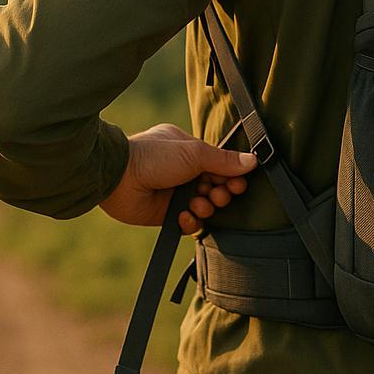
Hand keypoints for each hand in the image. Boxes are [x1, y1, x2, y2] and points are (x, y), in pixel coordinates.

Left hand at [99, 123, 255, 232]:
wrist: (120, 177)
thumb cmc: (154, 156)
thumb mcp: (194, 153)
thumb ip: (224, 161)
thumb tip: (253, 161)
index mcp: (189, 151)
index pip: (220, 165)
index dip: (232, 176)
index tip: (238, 183)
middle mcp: (183, 172)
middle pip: (216, 187)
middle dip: (221, 193)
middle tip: (219, 194)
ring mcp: (175, 193)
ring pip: (205, 206)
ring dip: (206, 207)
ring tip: (197, 202)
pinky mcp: (166, 214)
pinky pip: (189, 223)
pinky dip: (190, 221)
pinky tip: (184, 215)